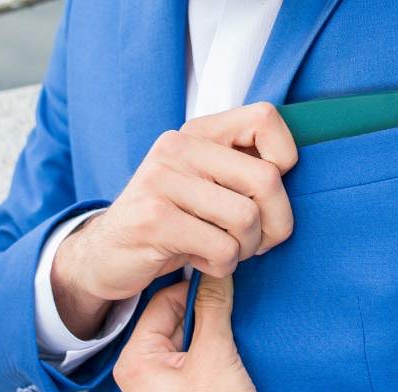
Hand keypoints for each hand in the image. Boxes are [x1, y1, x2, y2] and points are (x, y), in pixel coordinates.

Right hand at [51, 102, 297, 338]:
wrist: (104, 254)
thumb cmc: (171, 222)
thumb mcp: (204, 186)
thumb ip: (242, 170)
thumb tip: (292, 176)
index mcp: (197, 133)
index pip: (266, 119)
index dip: (285, 160)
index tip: (267, 193)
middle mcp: (178, 147)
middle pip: (267, 180)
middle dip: (276, 224)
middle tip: (259, 242)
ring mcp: (162, 180)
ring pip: (247, 219)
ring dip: (246, 249)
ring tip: (225, 252)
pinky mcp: (155, 219)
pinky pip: (222, 249)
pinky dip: (223, 267)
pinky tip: (202, 261)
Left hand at [113, 275, 259, 391]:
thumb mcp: (216, 356)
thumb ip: (213, 309)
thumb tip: (214, 276)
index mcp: (135, 365)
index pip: (160, 306)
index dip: (193, 289)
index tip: (219, 283)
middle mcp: (134, 388)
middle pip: (169, 334)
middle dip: (200, 322)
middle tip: (231, 316)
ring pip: (177, 362)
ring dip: (203, 350)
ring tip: (231, 350)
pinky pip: (182, 388)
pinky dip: (201, 377)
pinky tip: (224, 382)